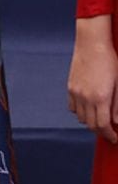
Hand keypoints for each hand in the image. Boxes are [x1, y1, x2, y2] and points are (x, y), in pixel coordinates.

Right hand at [68, 16, 117, 143]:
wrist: (92, 44)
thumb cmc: (110, 62)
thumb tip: (117, 122)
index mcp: (100, 97)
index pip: (103, 125)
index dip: (109, 135)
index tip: (115, 138)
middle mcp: (85, 97)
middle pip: (90, 124)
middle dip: (101, 131)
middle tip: (109, 132)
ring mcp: (76, 92)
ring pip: (80, 118)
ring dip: (90, 123)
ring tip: (99, 121)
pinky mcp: (70, 86)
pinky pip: (72, 107)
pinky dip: (80, 112)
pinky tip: (88, 109)